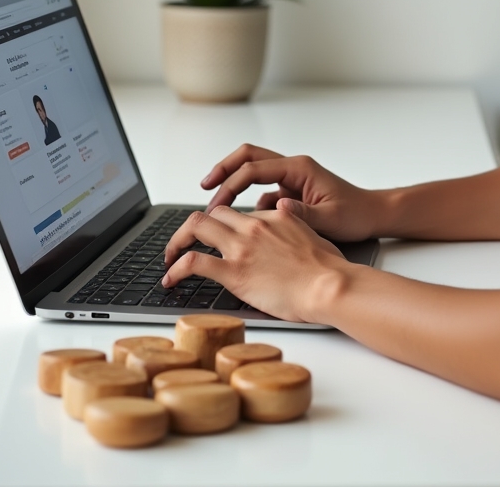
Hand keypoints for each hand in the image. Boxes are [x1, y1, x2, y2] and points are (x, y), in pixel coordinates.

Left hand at [162, 206, 347, 322]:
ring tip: (169, 257)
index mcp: (274, 217)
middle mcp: (253, 226)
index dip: (224, 225)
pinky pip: (193, 262)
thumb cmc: (329, 268)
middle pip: (212, 213)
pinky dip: (176, 268)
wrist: (330, 285)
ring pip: (196, 227)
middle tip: (185, 243)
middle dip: (194, 227)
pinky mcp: (234, 272)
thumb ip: (296, 225)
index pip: (239, 214)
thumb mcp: (314, 234)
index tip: (217, 237)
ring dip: (177, 241)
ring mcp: (241, 247)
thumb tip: (290, 220)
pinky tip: (170, 279)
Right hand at [201, 143, 382, 241]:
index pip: (254, 168)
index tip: (214, 201)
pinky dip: (249, 204)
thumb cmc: (356, 214)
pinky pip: (263, 193)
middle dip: (225, 169)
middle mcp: (293, 169)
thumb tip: (277, 208)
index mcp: (300, 168)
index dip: (230, 182)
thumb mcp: (331, 218)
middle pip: (249, 158)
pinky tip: (244, 225)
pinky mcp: (291, 193)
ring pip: (253, 173)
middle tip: (205, 186)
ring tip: (216, 210)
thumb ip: (303, 214)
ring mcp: (291, 180)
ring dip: (234, 185)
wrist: (373, 215)